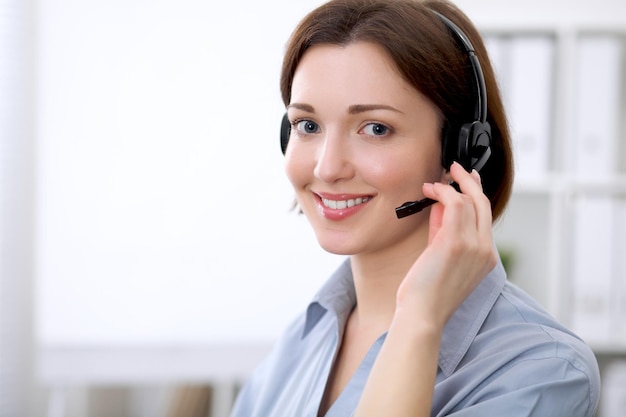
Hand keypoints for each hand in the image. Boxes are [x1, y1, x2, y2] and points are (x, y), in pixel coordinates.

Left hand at [395, 162, 497, 329]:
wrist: (422, 315)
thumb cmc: (426, 291)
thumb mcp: (440, 257)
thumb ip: (443, 231)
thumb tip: (439, 206)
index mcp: (486, 257)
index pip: (485, 216)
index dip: (476, 193)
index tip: (467, 179)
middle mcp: (485, 250)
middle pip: (483, 203)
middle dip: (469, 181)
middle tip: (454, 168)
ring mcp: (473, 246)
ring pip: (469, 201)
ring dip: (450, 186)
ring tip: (432, 184)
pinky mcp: (455, 242)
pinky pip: (455, 204)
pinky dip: (442, 192)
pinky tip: (430, 190)